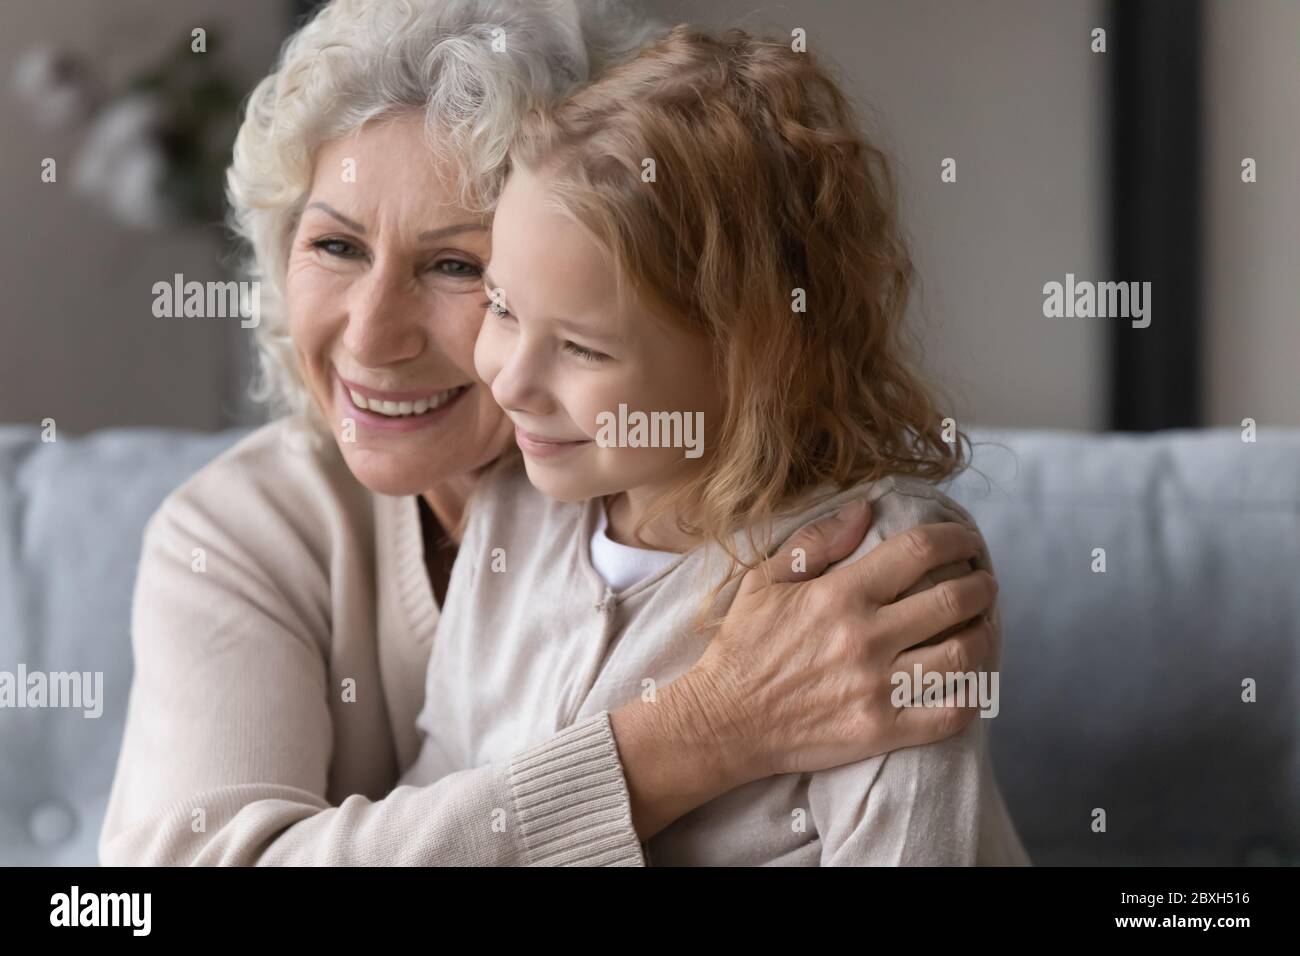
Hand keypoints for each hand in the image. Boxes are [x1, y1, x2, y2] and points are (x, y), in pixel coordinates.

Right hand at [684, 497, 996, 780]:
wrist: (723, 721)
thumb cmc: (742, 647)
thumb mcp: (764, 580)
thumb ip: (816, 541)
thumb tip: (864, 508)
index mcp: (839, 595)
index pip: (918, 552)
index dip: (955, 539)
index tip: (965, 539)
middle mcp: (864, 638)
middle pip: (953, 601)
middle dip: (981, 584)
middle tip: (983, 581)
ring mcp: (876, 688)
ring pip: (962, 655)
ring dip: (984, 634)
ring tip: (981, 625)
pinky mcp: (881, 730)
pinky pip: (950, 714)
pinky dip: (972, 694)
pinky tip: (970, 679)